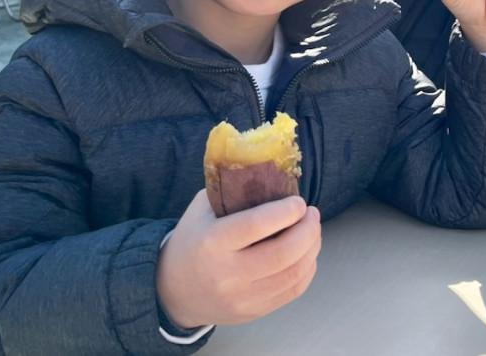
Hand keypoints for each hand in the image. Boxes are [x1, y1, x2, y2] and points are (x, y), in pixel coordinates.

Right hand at [156, 191, 320, 329]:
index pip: (256, 225)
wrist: (173, 291)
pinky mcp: (253, 312)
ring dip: (312, 248)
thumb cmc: (192, 240)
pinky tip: (307, 253)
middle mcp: (227, 274)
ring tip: (313, 231)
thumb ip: (231, 189)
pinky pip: (292, 291)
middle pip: (283, 254)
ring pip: (293, 275)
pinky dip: (307, 269)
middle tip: (312, 214)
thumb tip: (270, 173)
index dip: (285, 212)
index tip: (299, 202)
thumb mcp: (201, 209)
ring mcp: (241, 298)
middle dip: (308, 230)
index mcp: (212, 243)